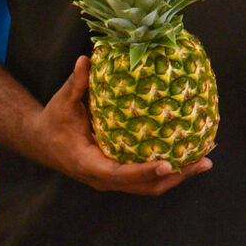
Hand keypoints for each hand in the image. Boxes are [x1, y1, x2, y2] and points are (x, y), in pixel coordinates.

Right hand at [32, 56, 212, 194]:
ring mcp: (113, 180)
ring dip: (178, 176)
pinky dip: (169, 172)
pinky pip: (148, 179)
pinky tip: (190, 157)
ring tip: (204, 161)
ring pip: (150, 186)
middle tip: (202, 161)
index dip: (144, 171)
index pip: (119, 174)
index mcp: (88, 164)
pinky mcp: (120, 175)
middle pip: (144, 186)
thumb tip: (86, 59)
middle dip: (175, 176)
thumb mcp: (62, 102)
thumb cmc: (54, 121)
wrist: (41, 141)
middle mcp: (103, 178)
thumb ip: (76, 84)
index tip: (167, 165)